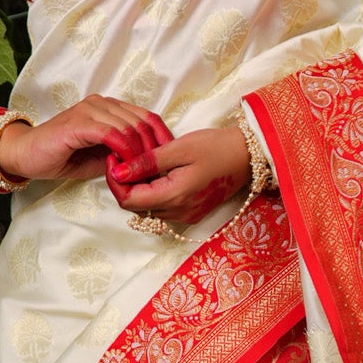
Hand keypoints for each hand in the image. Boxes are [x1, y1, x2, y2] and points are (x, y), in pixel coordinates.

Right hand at [0, 96, 171, 184]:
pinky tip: (123, 167)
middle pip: (142, 122)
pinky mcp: (80, 123)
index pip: (147, 117)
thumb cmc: (62, 156)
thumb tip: (147, 164)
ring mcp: (90, 110)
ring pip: (130, 128)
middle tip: (154, 173)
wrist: (26, 155)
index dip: (162, 138)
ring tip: (139, 174)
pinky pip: (112, 134)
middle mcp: (101, 103)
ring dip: (139, 154)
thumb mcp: (100, 157)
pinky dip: (123, 152)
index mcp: (109, 107)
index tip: (169, 161)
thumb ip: (122, 154)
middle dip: (153, 149)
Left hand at [107, 125, 251, 231]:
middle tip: (126, 158)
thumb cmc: (216, 147)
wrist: (248, 156)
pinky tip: (158, 174)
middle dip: (125, 184)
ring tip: (142, 164)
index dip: (115, 181)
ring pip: (148, 208)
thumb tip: (118, 171)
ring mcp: (186, 215)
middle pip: (136, 207)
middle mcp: (178, 212)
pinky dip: (154, 193)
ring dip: (139, 189)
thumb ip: (147, 162)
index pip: (128, 200)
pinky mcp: (191, 213)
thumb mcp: (179, 148)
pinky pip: (163, 208)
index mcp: (174, 196)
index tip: (115, 159)